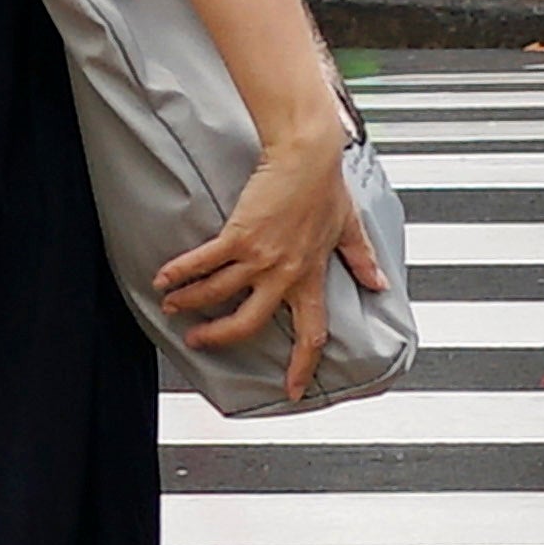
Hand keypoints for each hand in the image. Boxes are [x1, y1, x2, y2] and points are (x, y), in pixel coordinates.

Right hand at [153, 121, 377, 403]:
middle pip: (249, 322)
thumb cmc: (327, 185)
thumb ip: (361, 259)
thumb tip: (379, 283)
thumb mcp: (349, 227)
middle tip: (200, 341)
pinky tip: (163, 279)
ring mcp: (260, 256)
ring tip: (172, 305)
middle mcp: (285, 273)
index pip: (312, 332)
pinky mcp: (239, 235)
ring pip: (218, 293)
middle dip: (220, 337)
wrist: (308, 155)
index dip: (302, 365)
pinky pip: (204, 262)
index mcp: (311, 275)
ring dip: (190, 302)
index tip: (293, 389)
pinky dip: (180, 272)